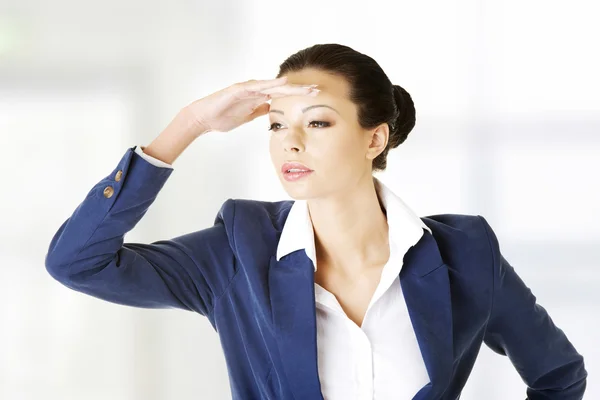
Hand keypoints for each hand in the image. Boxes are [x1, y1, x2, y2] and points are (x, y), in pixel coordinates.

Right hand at [183, 77, 318, 134]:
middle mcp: (255, 90)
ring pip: (272, 85)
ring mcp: (247, 88)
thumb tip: (272, 110)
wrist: (203, 119)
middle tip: (318, 89)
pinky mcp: (238, 89)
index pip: (282, 96)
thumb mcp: (247, 117)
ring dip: (289, 85)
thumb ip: (259, 111)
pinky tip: (282, 82)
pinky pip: (257, 86)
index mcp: (258, 98)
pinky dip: (270, 83)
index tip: (315, 96)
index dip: (298, 95)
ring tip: (305, 86)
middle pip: (282, 89)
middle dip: (299, 89)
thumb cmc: (222, 117)